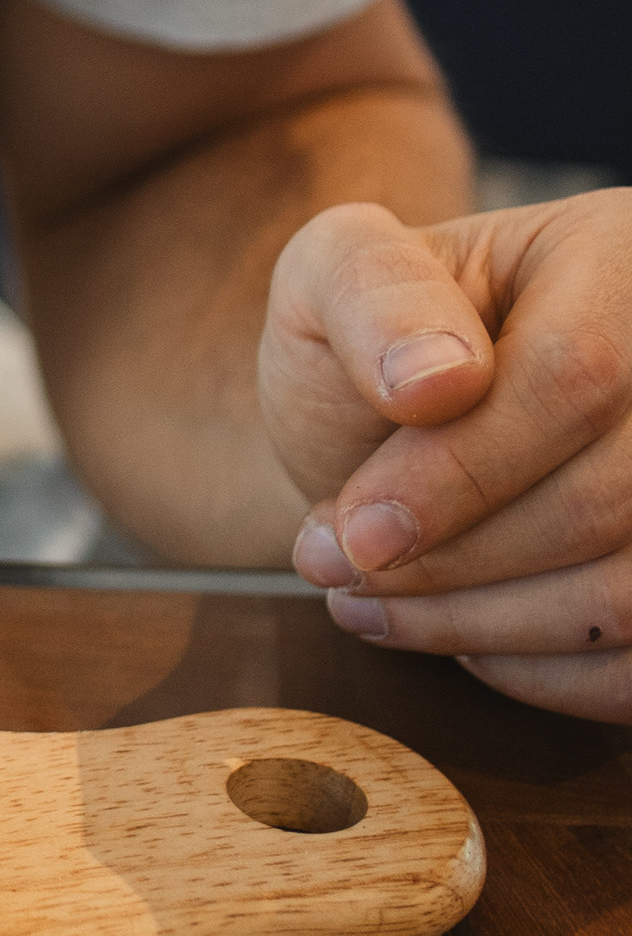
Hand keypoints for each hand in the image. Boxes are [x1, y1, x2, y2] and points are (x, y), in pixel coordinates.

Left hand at [259, 191, 631, 718]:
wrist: (400, 423)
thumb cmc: (372, 342)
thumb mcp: (333, 275)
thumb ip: (371, 293)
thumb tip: (432, 381)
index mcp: (620, 261)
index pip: (575, 376)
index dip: (461, 473)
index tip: (352, 533)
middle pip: (612, 499)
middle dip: (456, 561)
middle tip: (338, 573)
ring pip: (631, 595)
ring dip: (485, 627)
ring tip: (374, 606)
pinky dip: (541, 674)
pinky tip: (464, 638)